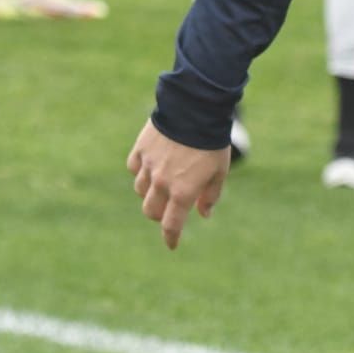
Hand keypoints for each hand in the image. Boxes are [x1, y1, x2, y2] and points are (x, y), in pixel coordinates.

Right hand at [127, 119, 229, 250]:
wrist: (195, 107)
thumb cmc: (212, 141)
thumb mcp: (219, 170)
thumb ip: (211, 195)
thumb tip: (204, 214)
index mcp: (183, 192)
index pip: (171, 225)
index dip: (171, 238)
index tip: (172, 244)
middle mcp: (162, 183)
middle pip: (151, 211)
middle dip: (160, 214)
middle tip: (169, 208)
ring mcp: (149, 166)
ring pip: (140, 190)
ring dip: (150, 192)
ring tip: (162, 182)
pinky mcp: (140, 149)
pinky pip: (135, 168)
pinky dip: (141, 170)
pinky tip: (152, 164)